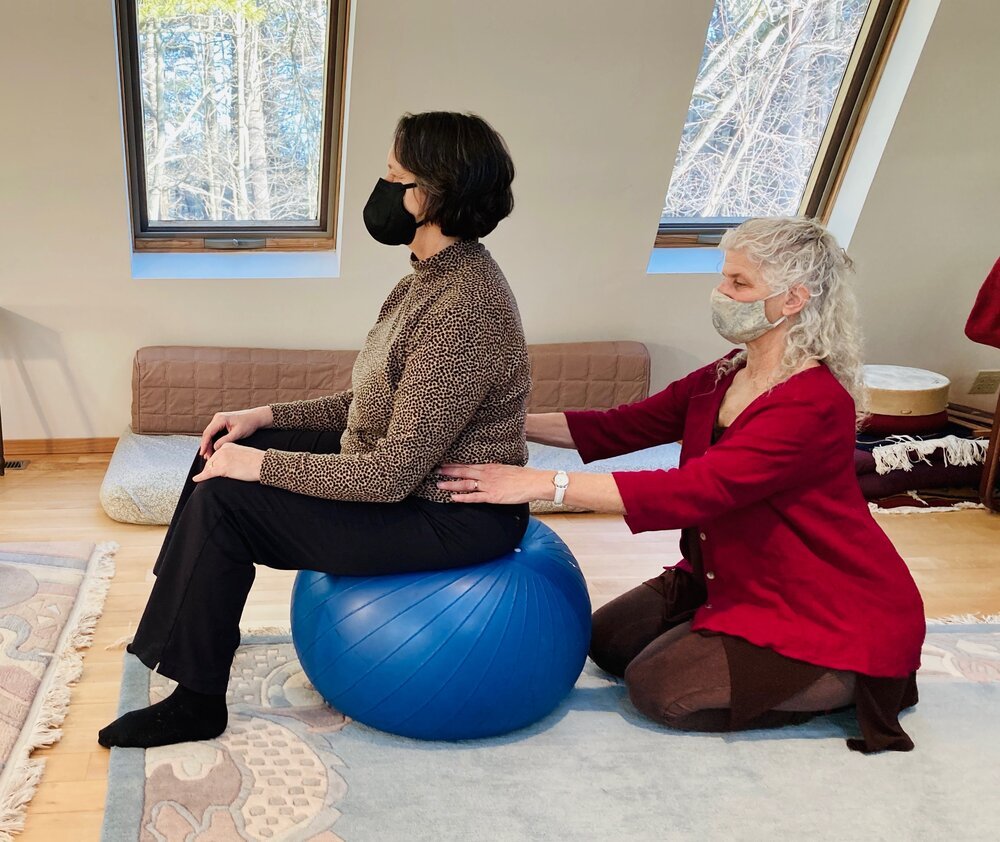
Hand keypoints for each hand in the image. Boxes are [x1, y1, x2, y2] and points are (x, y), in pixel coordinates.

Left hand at [193, 442, 265, 482]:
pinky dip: (201, 477)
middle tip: (208, 474)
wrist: (262, 464)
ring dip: (207, 473)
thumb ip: (233, 456)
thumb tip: (230, 463)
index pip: (216, 455)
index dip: (213, 463)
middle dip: (209, 469)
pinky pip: (208, 473)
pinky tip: (196, 479)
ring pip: (210, 468)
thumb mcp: (243, 454)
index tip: (212, 468)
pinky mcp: (222, 468)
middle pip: (211, 462)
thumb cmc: (256, 461)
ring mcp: (222, 459)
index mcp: (227, 446)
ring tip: (205, 478)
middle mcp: (223, 450)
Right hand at [199, 406, 272, 457]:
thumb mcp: (238, 433)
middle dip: (206, 446)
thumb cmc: (249, 424)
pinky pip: (214, 432)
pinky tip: (213, 449)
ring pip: (210, 434)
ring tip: (209, 455)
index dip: (204, 444)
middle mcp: (218, 418)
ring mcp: (219, 419)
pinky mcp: (221, 422)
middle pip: (207, 433)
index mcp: (220, 419)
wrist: (256, 417)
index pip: (208, 433)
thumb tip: (215, 447)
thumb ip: (226, 440)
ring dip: (209, 444)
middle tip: (206, 457)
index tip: (202, 453)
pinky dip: (213, 441)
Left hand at [436, 463, 554, 504]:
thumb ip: (494, 470)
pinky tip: (453, 498)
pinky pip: (474, 497)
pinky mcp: (492, 496)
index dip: (454, 464)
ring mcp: (488, 485)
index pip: (467, 464)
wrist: (533, 482)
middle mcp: (486, 474)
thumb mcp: (505, 468)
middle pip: (463, 472)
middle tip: (434, 471)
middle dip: (448, 471)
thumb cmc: (522, 476)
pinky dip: (463, 497)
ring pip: (465, 484)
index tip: (442, 463)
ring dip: (451, 484)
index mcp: (489, 466)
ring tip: (438, 484)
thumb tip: (487, 471)